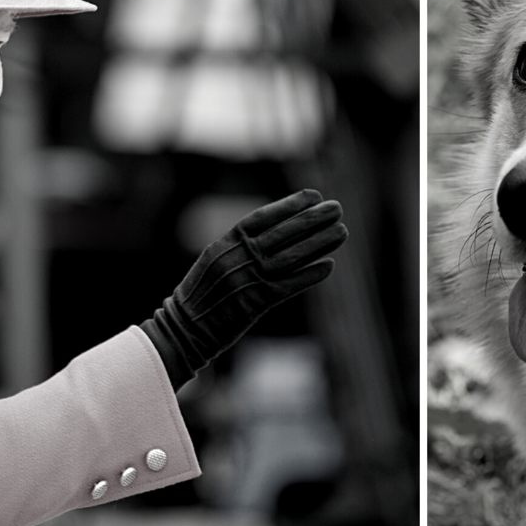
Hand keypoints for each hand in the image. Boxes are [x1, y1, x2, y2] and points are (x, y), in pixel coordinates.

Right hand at [139, 190, 346, 387]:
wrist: (183, 330)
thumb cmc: (199, 296)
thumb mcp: (213, 262)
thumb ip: (238, 247)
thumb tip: (271, 233)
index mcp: (224, 244)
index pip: (262, 217)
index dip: (289, 205)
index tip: (313, 195)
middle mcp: (237, 258)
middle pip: (282, 233)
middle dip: (312, 219)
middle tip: (337, 208)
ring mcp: (246, 280)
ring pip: (291, 257)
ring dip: (319, 243)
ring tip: (341, 232)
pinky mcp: (255, 303)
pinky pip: (289, 285)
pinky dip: (310, 274)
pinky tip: (328, 265)